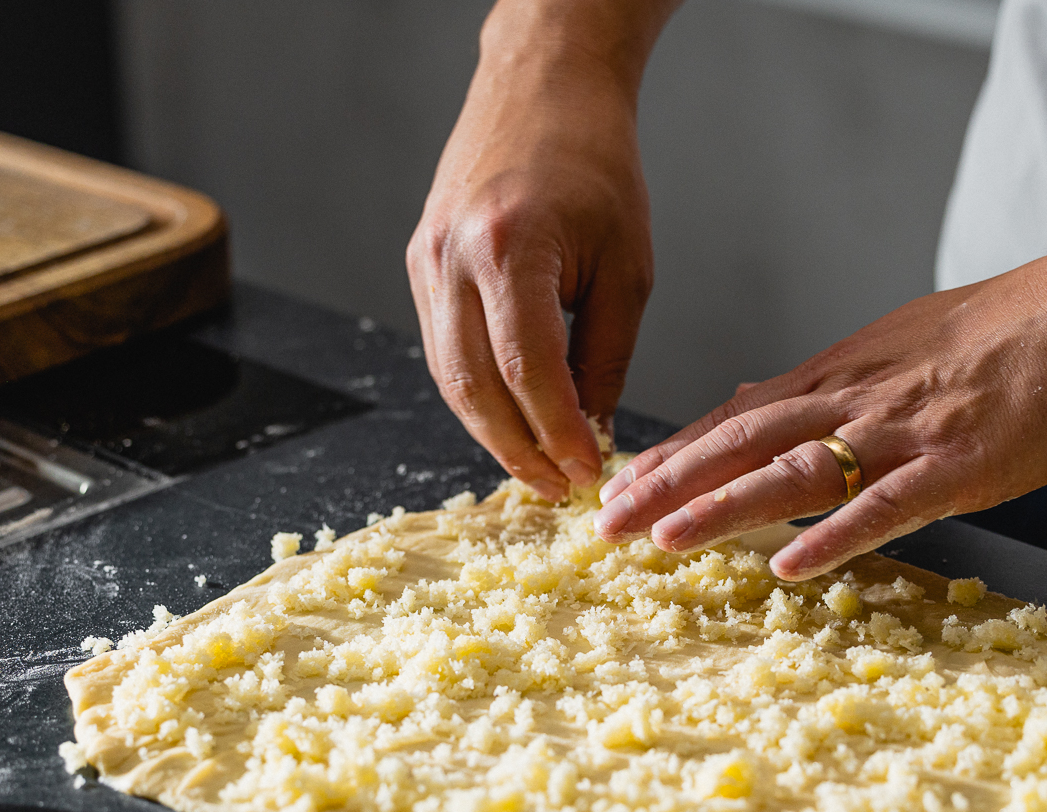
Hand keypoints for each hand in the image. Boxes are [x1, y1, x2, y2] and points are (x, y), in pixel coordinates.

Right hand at [407, 4, 667, 499]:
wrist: (542, 89)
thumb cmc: (597, 166)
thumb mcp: (626, 268)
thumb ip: (605, 356)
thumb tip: (592, 430)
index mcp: (509, 248)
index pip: (527, 370)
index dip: (558, 433)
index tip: (588, 470)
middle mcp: (452, 256)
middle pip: (474, 387)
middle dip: (518, 450)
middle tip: (558, 487)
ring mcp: (426, 261)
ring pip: (449, 377)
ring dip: (493, 433)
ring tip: (537, 467)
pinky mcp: (419, 265)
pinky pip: (443, 350)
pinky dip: (476, 395)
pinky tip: (511, 420)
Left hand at [593, 228, 1046, 580]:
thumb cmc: (1008, 332)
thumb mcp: (894, 345)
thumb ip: (822, 383)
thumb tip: (751, 400)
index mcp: (840, 374)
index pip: (737, 417)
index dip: (674, 454)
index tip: (618, 484)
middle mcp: (856, 398)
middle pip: (743, 442)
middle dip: (668, 482)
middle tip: (604, 523)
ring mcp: (906, 431)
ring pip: (796, 470)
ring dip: (724, 506)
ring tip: (661, 539)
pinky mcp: (961, 465)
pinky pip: (888, 506)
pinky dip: (836, 537)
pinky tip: (790, 568)